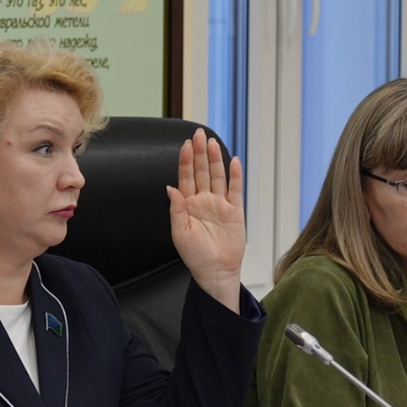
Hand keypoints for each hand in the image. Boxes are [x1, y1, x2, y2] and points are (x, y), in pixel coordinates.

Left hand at [167, 129, 244, 310]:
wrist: (215, 271)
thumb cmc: (195, 255)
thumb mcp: (179, 233)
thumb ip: (176, 209)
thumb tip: (170, 187)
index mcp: (188, 205)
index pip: (185, 177)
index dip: (185, 161)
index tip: (185, 145)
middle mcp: (204, 200)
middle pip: (201, 171)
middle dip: (200, 153)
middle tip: (199, 134)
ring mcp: (220, 204)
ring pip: (217, 176)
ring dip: (215, 159)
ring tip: (213, 143)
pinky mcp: (235, 211)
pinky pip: (235, 189)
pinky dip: (234, 175)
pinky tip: (233, 162)